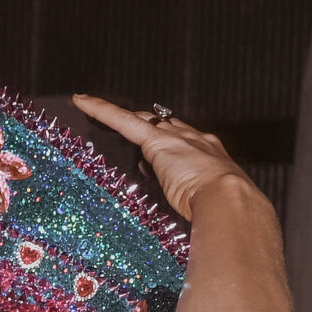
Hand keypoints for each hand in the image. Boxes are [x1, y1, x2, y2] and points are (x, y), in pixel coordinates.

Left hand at [71, 95, 258, 220]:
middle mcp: (195, 139)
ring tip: (93, 108)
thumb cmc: (226, 210)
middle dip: (145, 125)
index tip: (165, 145)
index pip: (186, 141)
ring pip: (141, 120)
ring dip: (120, 117)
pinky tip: (81, 101)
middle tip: (126, 123)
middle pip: (164, 125)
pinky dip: (101, 110)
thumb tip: (183, 203)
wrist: (230, 199)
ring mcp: (176, 138)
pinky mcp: (155, 142)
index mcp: (211, 155)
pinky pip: (122, 121)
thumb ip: (197, 200)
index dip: (173, 140)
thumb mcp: (211, 203)